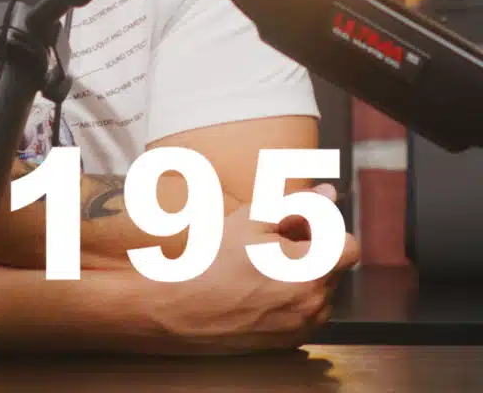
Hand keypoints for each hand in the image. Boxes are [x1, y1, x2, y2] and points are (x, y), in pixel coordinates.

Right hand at [141, 184, 359, 353]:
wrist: (186, 307)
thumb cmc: (215, 260)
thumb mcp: (252, 218)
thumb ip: (297, 203)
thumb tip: (327, 193)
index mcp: (311, 268)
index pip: (349, 245)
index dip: (326, 231)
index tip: (301, 226)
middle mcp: (316, 301)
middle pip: (334, 266)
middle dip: (312, 249)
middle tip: (272, 240)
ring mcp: (305, 324)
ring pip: (322, 289)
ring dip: (304, 274)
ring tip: (264, 265)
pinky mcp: (293, 340)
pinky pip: (308, 312)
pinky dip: (294, 297)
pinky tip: (261, 287)